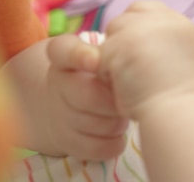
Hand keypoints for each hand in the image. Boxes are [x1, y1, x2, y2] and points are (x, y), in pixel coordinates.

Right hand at [45, 34, 128, 159]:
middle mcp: (58, 83)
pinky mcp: (67, 141)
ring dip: (118, 121)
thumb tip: (135, 47)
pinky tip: (119, 133)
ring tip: (125, 113)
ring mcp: (59, 114)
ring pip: (95, 124)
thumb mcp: (105, 54)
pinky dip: (114, 142)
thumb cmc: (101, 72)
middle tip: (129, 98)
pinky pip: (97, 147)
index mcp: (65, 56)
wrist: (75, 104)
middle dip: (114, 101)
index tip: (97, 60)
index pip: (62, 50)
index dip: (78, 55)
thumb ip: (117, 48)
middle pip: (87, 95)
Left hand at [99, 1, 193, 118]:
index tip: (138, 53)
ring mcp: (144, 28)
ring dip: (114, 57)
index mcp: (183, 25)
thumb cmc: (182, 100)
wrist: (179, 112)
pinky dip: (108, 73)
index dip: (137, 29)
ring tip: (131, 81)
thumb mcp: (184, 61)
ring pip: (112, 35)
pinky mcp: (124, 42)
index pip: (147, 9)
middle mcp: (165, 20)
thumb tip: (140, 43)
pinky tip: (124, 87)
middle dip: (122, 41)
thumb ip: (165, 44)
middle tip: (132, 69)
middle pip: (126, 18)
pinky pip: (102, 55)